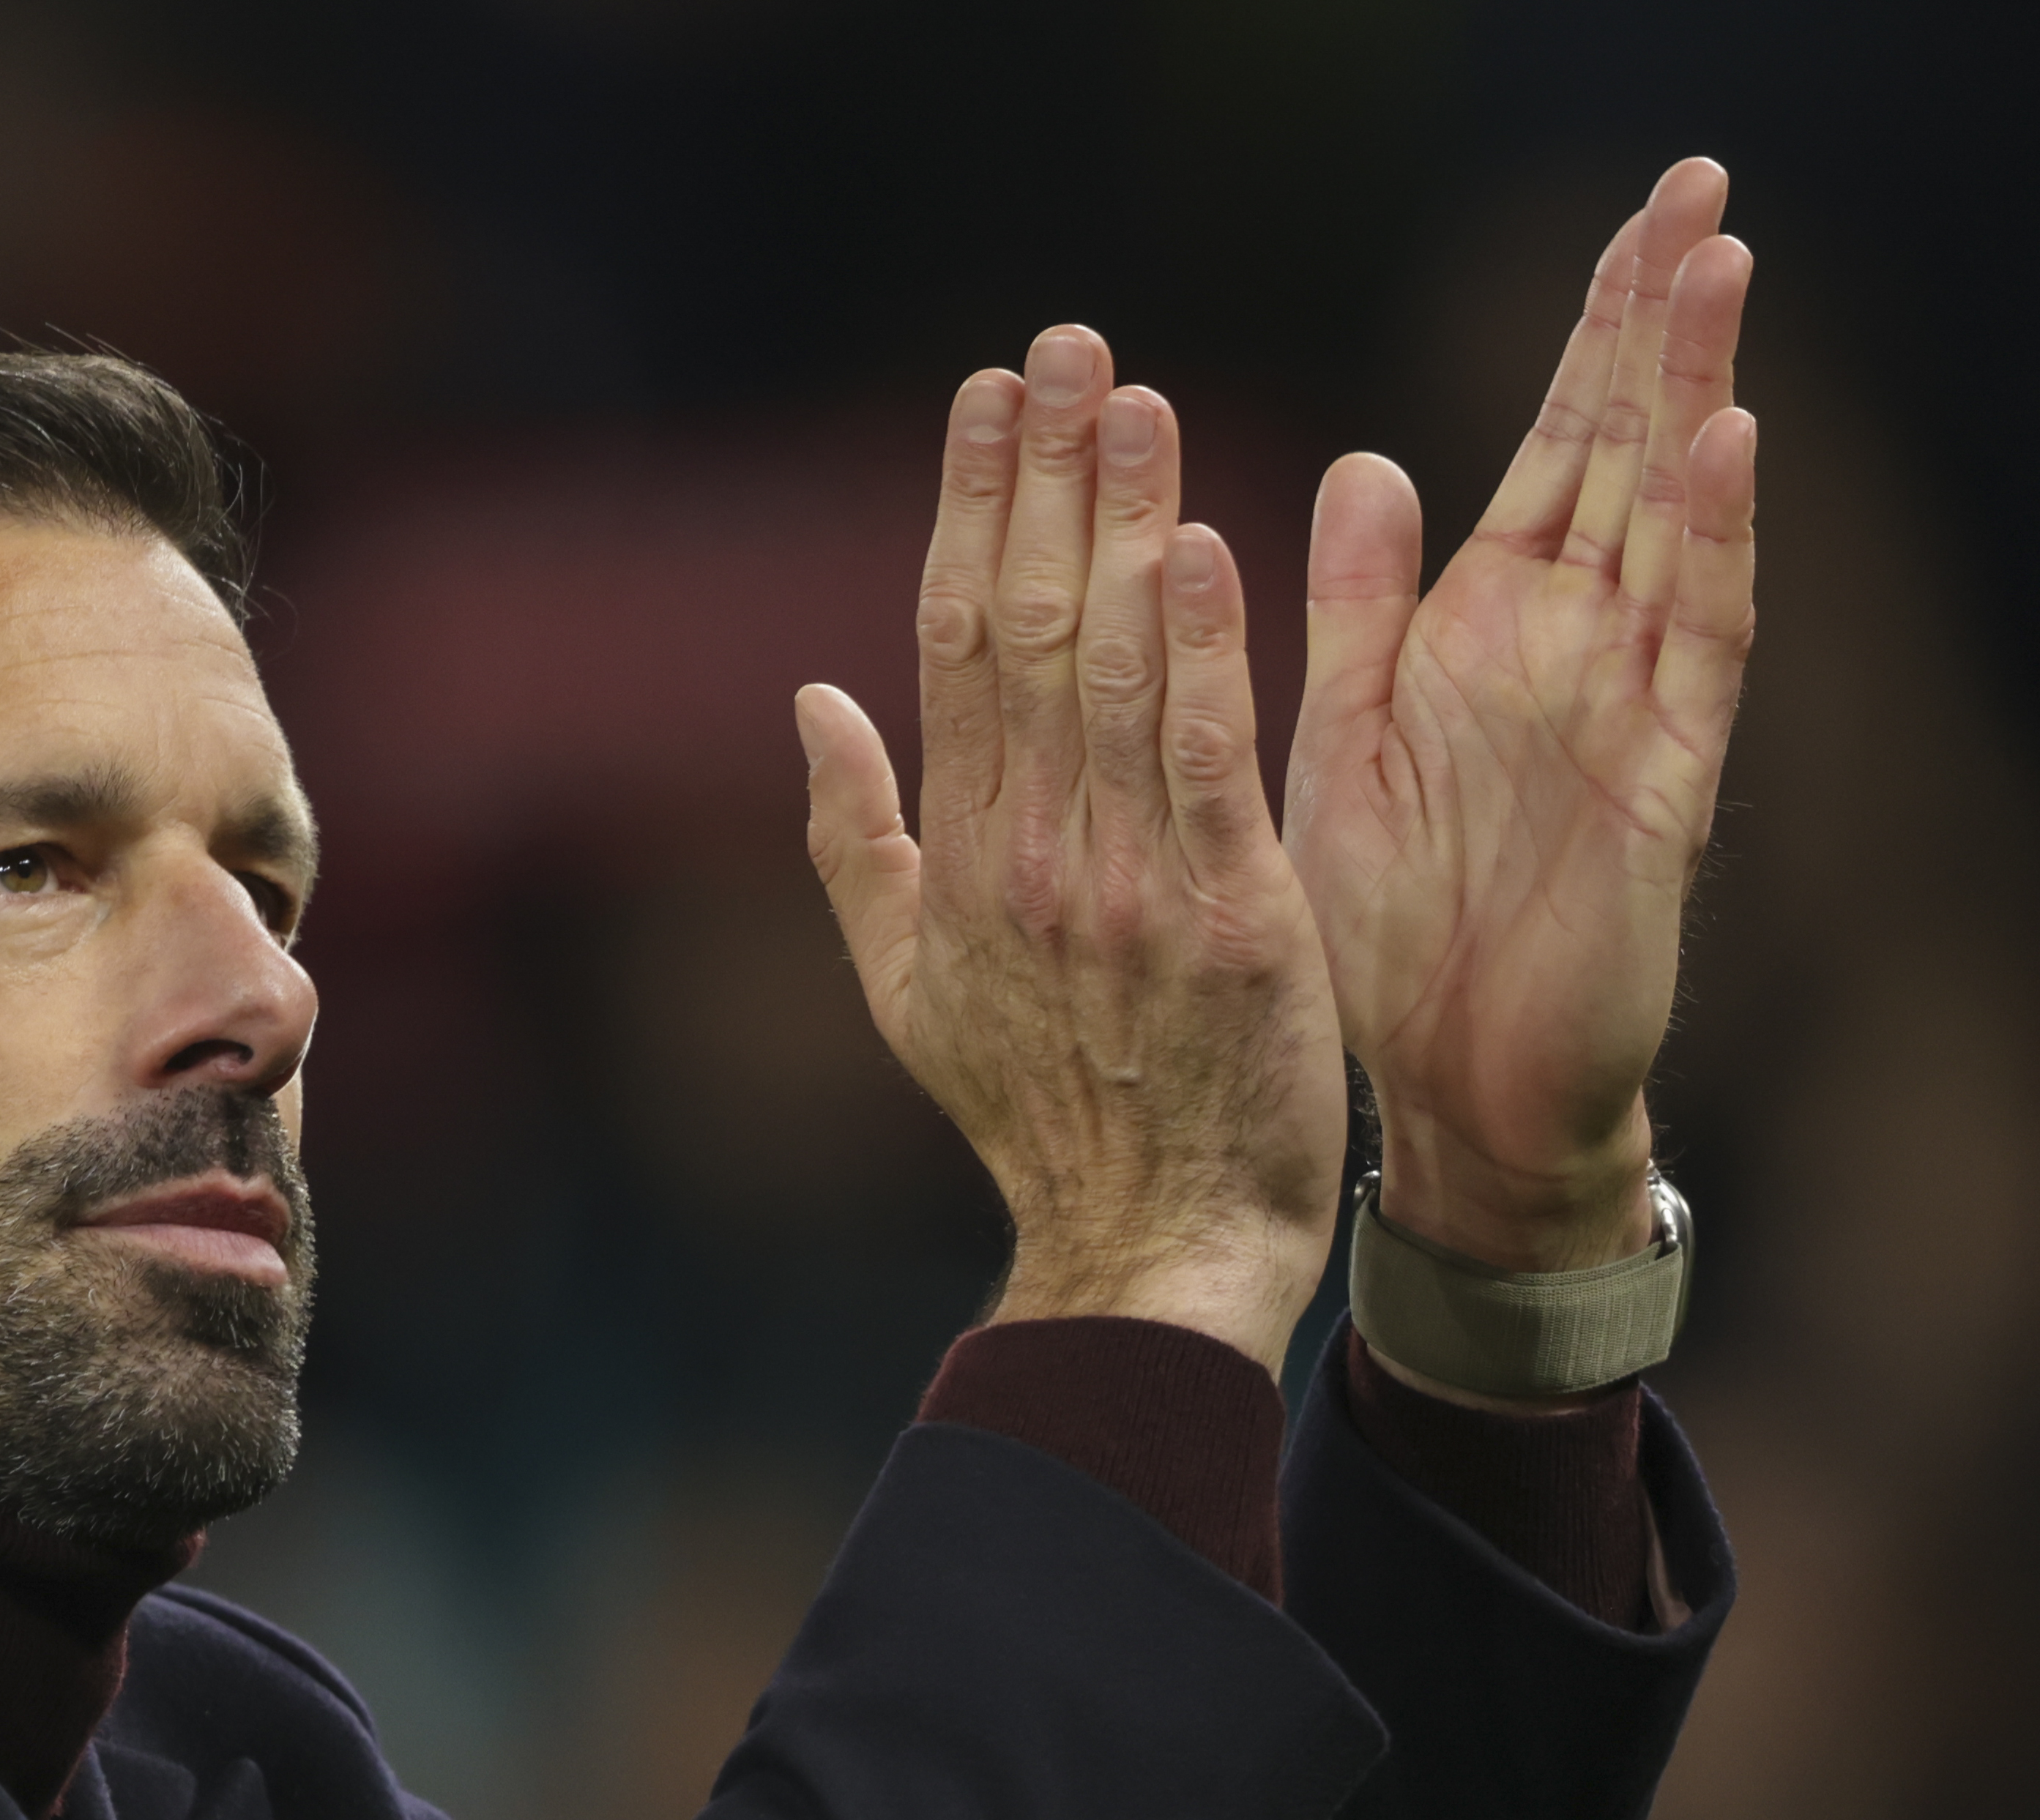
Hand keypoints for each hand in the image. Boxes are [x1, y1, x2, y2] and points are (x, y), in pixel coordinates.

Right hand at [800, 326, 1348, 1378]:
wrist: (1146, 1254)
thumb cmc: (1041, 1120)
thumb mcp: (909, 989)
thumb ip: (855, 839)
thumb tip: (811, 699)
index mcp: (955, 860)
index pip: (958, 643)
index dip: (972, 507)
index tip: (989, 395)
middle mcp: (1027, 856)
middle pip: (1029, 627)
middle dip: (1044, 475)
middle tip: (1066, 345)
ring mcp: (1125, 887)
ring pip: (1117, 670)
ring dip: (1124, 520)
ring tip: (1131, 397)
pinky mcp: (1229, 921)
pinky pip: (1209, 763)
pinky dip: (1205, 652)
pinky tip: (1200, 544)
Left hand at [1287, 156, 1758, 1270]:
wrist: (1450, 1096)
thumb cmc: (1395, 932)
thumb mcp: (1348, 742)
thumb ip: (1361, 608)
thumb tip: (1370, 463)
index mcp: (1484, 626)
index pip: (1554, 443)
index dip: (1595, 328)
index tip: (1636, 207)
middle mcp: (1573, 648)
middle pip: (1630, 449)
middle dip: (1661, 320)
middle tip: (1703, 182)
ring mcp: (1630, 709)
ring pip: (1678, 521)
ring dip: (1698, 396)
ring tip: (1719, 269)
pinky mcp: (1662, 786)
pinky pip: (1696, 650)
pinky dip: (1714, 548)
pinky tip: (1726, 451)